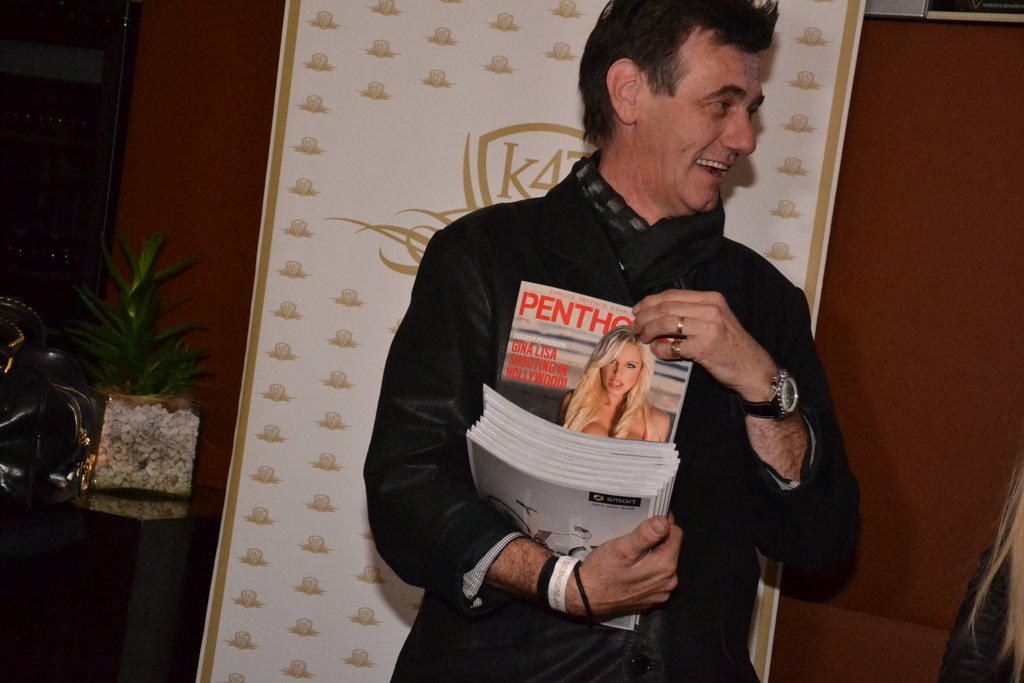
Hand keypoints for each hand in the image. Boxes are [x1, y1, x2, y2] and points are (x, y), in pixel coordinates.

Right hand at [570, 515, 682, 618]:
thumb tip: (664, 522)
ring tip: (632, 552)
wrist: (585, 597)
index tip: (647, 520)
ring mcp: (660, 593)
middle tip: (635, 537)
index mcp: (666, 566)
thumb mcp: (622, 548)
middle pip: (670, 549)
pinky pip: (655, 578)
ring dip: (652, 555)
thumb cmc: (603, 571)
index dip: (663, 523)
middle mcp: (669, 581)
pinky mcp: (651, 599)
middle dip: (657, 540)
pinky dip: (647, 570)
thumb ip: (646, 535)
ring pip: (663, 564)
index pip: (676, 534)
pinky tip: (631, 568)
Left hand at [632, 289, 774, 401]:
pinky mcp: (704, 348)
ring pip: (665, 323)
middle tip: (635, 327)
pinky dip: (661, 349)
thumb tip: (655, 313)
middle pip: (665, 307)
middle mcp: (710, 309)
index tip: (636, 310)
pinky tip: (658, 351)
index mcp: (711, 299)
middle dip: (644, 317)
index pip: (671, 295)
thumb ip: (691, 314)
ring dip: (648, 331)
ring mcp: (708, 328)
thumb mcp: (715, 320)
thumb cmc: (730, 345)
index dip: (649, 302)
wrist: (751, 368)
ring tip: (642, 338)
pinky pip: (673, 346)